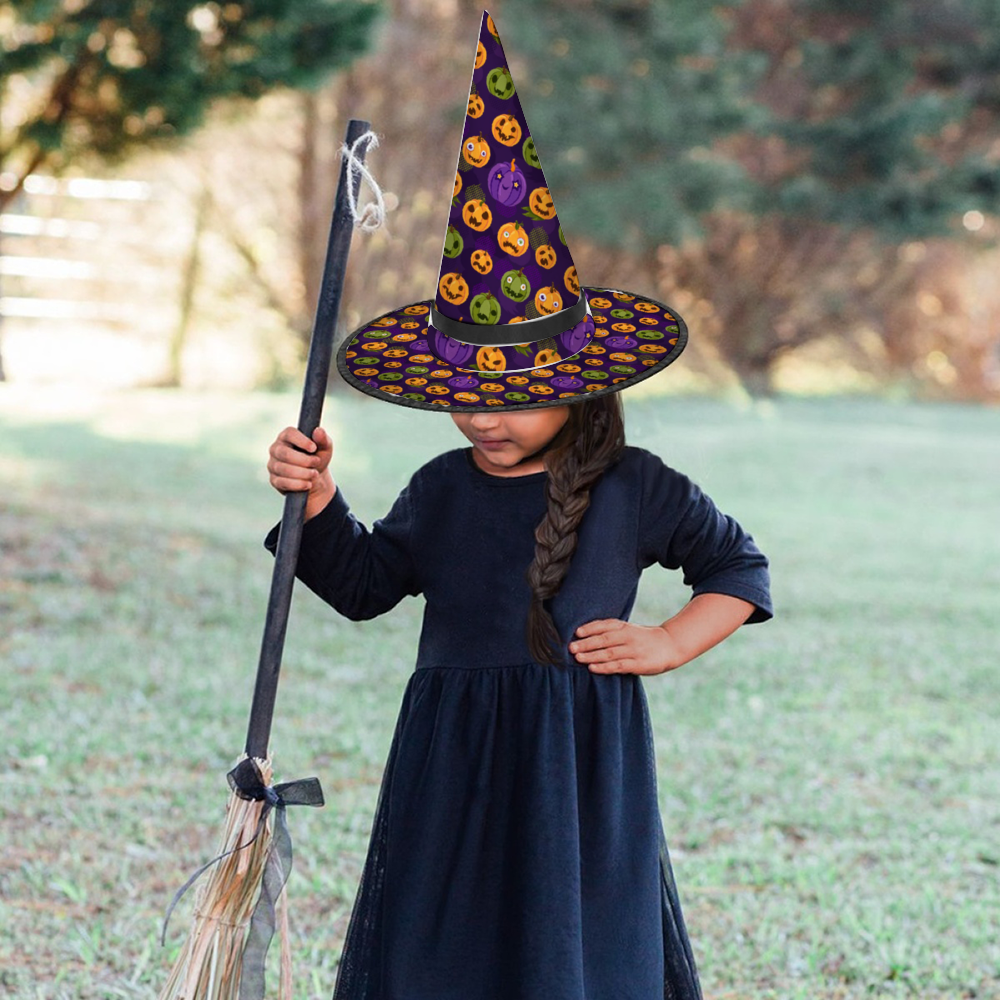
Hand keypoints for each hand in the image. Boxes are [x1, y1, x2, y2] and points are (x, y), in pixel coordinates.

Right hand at [267, 426, 335, 516]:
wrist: (315, 478)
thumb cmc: (317, 458)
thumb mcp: (324, 448)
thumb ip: (323, 439)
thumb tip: (318, 430)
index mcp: (286, 436)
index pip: (289, 434)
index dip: (301, 441)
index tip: (314, 448)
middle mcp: (276, 449)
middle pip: (285, 453)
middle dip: (304, 460)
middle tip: (317, 463)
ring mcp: (273, 465)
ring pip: (284, 469)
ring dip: (303, 473)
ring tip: (315, 474)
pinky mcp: (274, 480)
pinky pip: (283, 482)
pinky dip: (298, 484)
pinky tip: (308, 484)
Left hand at [569, 619, 684, 675]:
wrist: (670, 645)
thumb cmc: (643, 638)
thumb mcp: (628, 630)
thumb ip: (611, 632)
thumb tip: (584, 636)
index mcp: (624, 626)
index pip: (604, 625)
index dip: (590, 628)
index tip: (576, 632)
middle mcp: (628, 636)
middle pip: (604, 639)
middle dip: (586, 643)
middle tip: (571, 647)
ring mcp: (633, 650)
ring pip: (609, 653)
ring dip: (592, 655)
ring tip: (578, 658)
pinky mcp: (639, 664)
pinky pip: (619, 665)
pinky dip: (605, 667)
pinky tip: (593, 668)